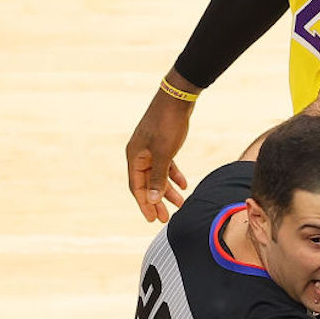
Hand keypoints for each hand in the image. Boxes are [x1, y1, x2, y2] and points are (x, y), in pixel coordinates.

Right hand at [126, 81, 194, 222]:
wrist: (177, 98)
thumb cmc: (168, 124)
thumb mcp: (164, 153)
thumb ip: (158, 177)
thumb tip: (151, 200)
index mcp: (135, 157)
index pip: (137, 187)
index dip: (145, 204)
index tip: (153, 220)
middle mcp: (139, 154)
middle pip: (147, 184)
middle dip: (156, 202)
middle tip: (165, 219)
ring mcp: (150, 149)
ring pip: (158, 175)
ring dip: (168, 190)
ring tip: (180, 204)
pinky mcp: (162, 144)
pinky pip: (166, 165)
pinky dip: (174, 175)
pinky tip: (184, 185)